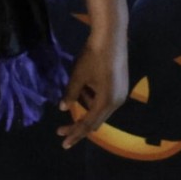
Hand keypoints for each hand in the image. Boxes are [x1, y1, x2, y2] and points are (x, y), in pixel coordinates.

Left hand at [56, 33, 128, 148]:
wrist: (111, 37)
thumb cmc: (93, 56)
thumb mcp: (78, 75)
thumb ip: (71, 93)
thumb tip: (63, 108)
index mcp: (106, 102)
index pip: (88, 124)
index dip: (74, 133)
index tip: (63, 142)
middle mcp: (116, 102)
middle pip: (95, 121)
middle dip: (77, 126)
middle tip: (60, 130)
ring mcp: (120, 95)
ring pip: (99, 109)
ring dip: (85, 106)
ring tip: (74, 90)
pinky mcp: (120, 86)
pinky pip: (104, 99)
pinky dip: (92, 98)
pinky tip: (85, 85)